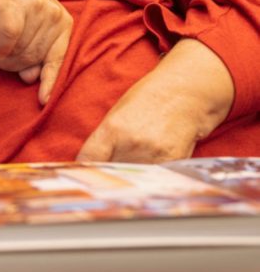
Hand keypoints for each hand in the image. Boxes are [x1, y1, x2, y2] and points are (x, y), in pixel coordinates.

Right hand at [0, 0, 72, 103]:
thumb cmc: (18, 15)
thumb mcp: (32, 36)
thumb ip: (35, 57)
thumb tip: (29, 77)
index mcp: (64, 24)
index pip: (58, 59)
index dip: (49, 81)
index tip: (43, 100)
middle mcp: (53, 14)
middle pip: (31, 56)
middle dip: (12, 64)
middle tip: (0, 59)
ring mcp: (35, 6)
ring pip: (17, 48)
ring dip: (0, 54)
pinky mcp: (14, 3)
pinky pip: (7, 37)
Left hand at [77, 39, 233, 162]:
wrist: (186, 94)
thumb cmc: (148, 98)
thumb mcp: (118, 112)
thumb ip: (105, 137)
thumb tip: (92, 161)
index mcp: (112, 127)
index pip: (89, 158)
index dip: (84, 167)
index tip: (85, 171)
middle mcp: (131, 142)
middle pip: (111, 171)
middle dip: (109, 172)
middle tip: (110, 170)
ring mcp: (152, 153)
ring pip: (132, 177)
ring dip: (130, 177)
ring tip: (134, 163)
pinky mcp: (172, 162)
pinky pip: (154, 177)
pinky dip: (150, 176)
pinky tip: (151, 164)